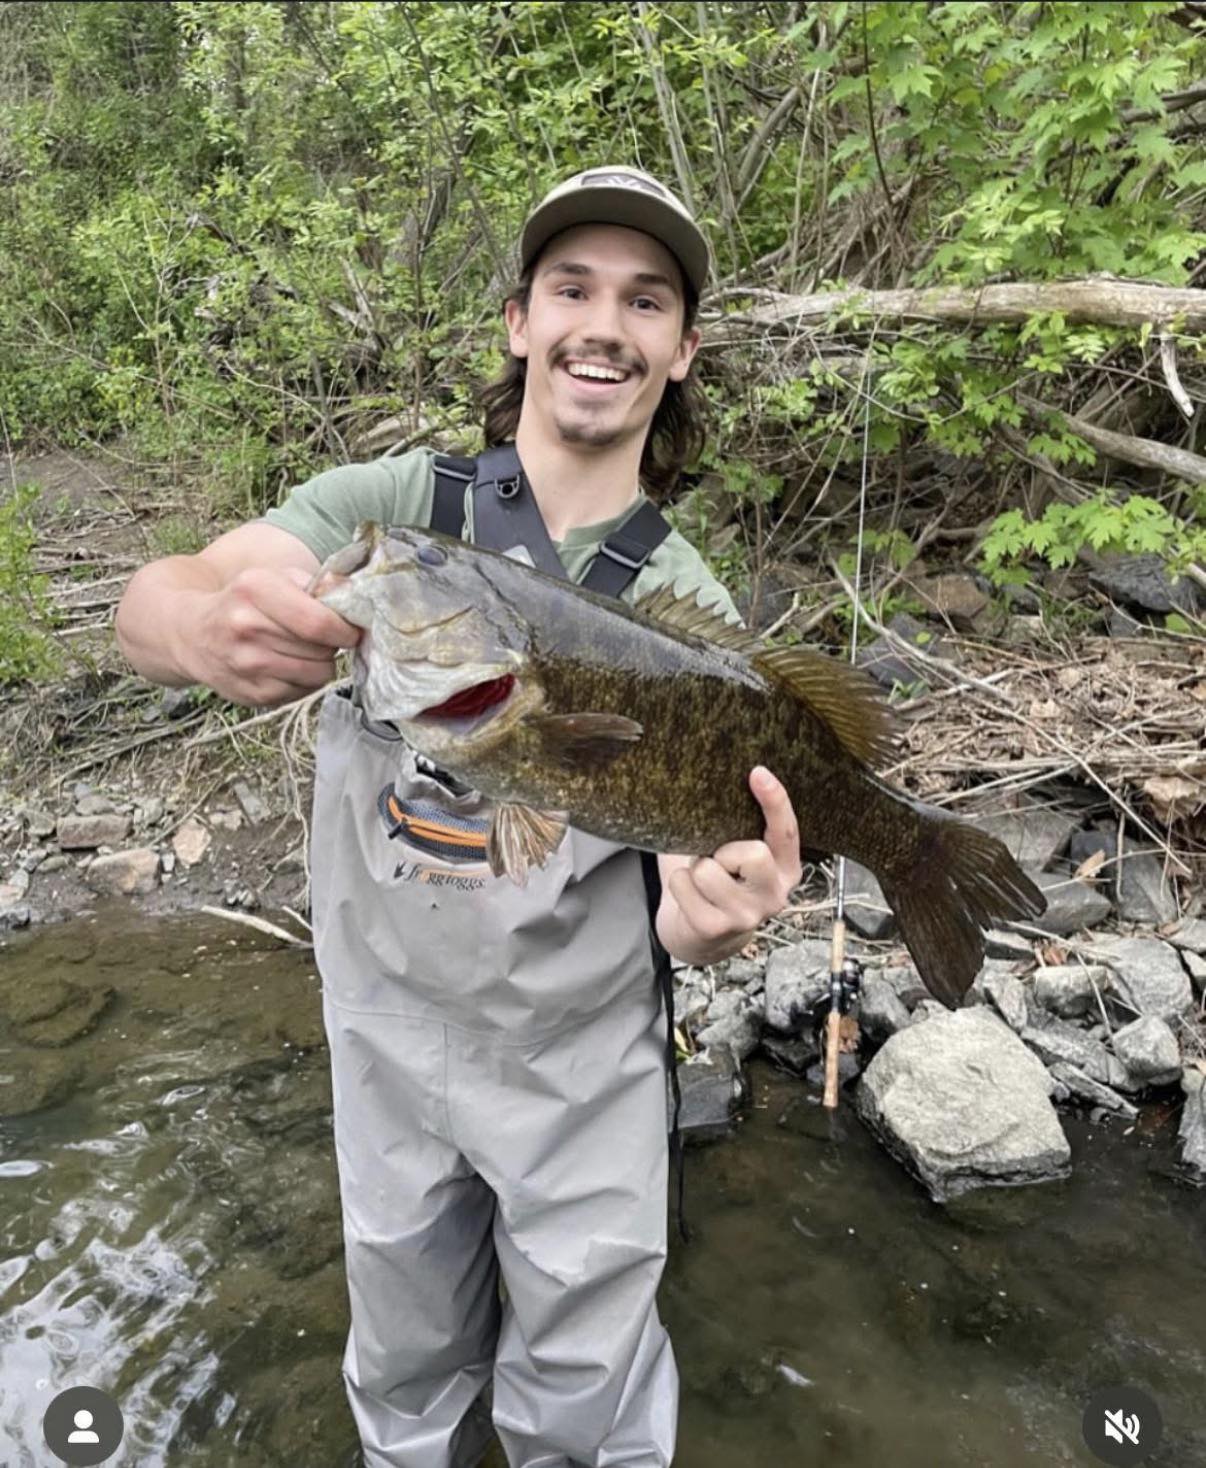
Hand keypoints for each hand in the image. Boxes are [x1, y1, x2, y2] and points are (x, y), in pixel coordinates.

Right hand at [187, 566, 360, 706]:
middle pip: (322, 649)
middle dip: (332, 645)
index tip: (351, 630)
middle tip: (321, 638)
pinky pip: (302, 693)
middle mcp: (246, 627)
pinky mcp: (250, 694)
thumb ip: (317, 583)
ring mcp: (246, 664)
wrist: (191, 634)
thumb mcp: (272, 578)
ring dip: (320, 664)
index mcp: (255, 589)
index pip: (318, 622)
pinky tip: (287, 666)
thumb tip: (356, 597)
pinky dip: (304, 681)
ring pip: (317, 674)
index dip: (345, 630)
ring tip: (303, 651)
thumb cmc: (243, 602)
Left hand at [666, 765, 803, 950]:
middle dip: (725, 849)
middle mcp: (774, 895)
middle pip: (753, 853)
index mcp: (786, 870)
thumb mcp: (739, 854)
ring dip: (697, 867)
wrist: (700, 934)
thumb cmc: (720, 880)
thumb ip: (741, 828)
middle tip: (718, 859)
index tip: (758, 772)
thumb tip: (716, 780)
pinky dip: (679, 883)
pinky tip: (690, 894)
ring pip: (709, 870)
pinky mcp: (715, 928)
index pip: (787, 832)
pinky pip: (684, 884)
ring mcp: (746, 916)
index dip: (775, 800)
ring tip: (703, 877)